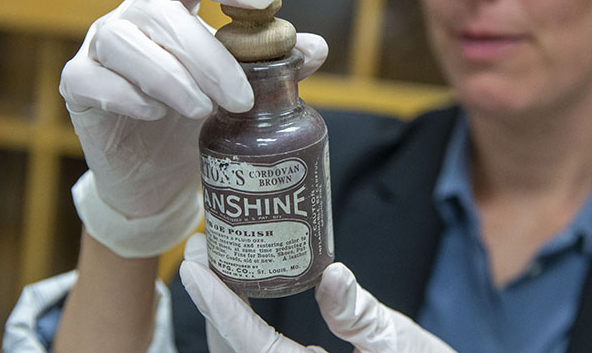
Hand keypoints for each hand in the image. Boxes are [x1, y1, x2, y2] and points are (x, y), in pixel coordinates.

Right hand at [60, 0, 327, 256]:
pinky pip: (91, 79)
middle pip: (165, 15)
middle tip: (241, 100)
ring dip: (170, 77)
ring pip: (125, 43)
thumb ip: (276, 68)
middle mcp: (134, 17)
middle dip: (209, 58)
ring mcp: (101, 48)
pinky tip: (154, 114)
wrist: (155, 173)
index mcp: (174, 5)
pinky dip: (125, 95)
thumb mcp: (242, 92)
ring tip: (201, 111)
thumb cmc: (200, 117)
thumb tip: (317, 47)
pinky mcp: (77, 85)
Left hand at [180, 233, 456, 352]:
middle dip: (208, 298)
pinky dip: (238, 325)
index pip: (248, 342)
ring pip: (236, 352)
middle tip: (201, 249)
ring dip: (219, 310)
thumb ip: (359, 312)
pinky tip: (241, 293)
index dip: (216, 304)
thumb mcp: (398, 342)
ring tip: (213, 263)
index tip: (192, 268)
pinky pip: (254, 352)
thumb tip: (332, 273)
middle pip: (230, 347)